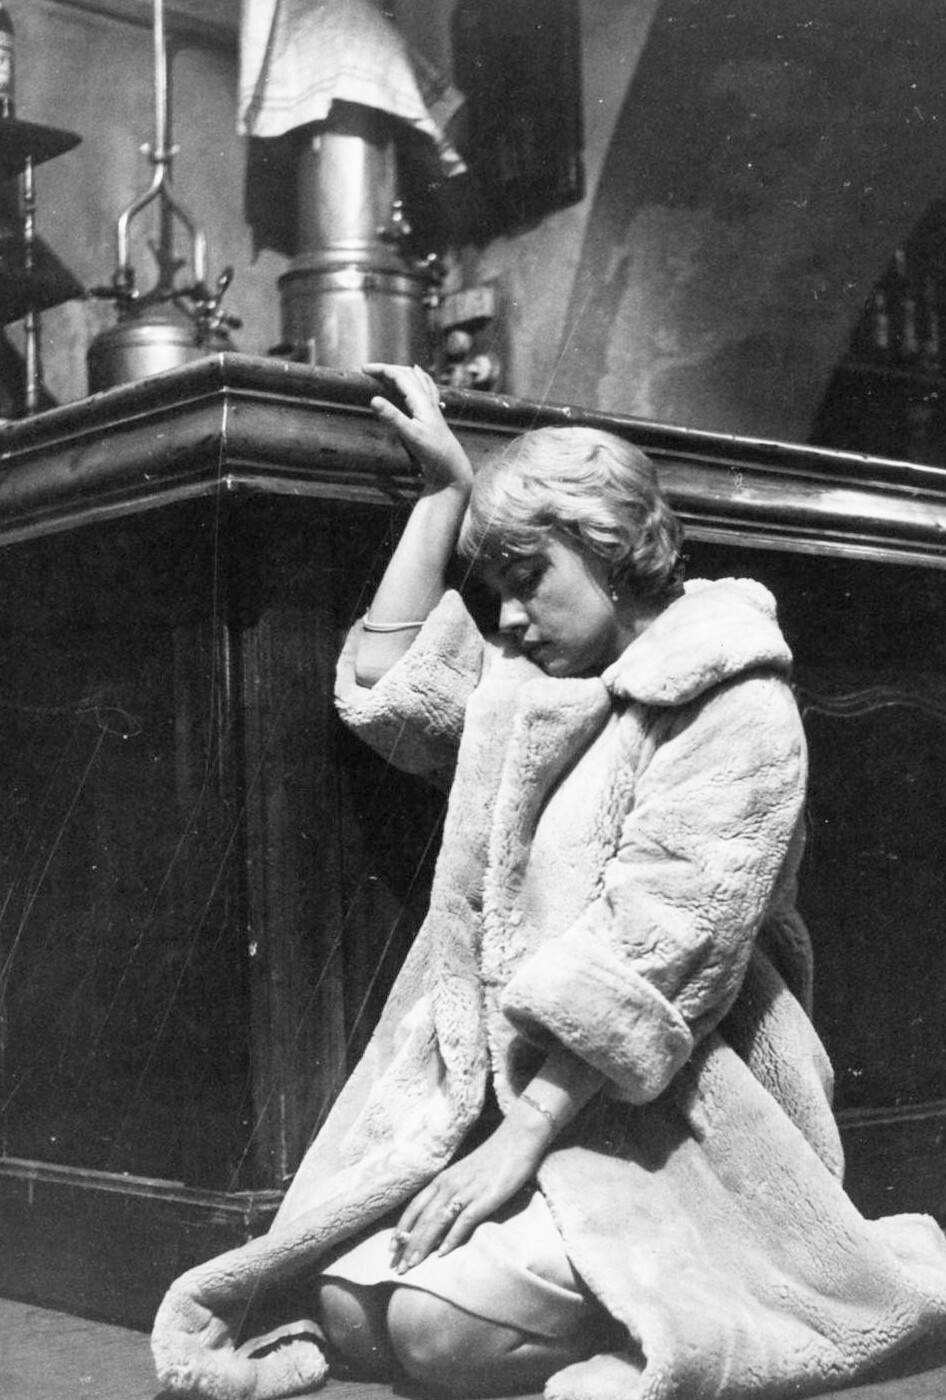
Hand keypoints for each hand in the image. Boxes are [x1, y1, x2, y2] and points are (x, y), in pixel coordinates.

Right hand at [364, 362, 473, 495]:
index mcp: (420, 400)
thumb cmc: (432, 451)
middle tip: (370, 370)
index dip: (381, 370)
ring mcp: (432, 406)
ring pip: (418, 379)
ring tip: (391, 370)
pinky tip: (421, 378)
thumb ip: (392, 417)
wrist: (451, 465)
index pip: (399, 376)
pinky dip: (420, 379)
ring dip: (402, 372)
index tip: (363, 369)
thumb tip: (373, 400)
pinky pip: (427, 388)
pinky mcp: (433, 414)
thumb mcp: (410, 434)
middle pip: (407, 374)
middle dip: (388, 369)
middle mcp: (427, 399)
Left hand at [389, 1113, 551, 1273]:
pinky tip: (443, 1254)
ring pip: (437, 1222)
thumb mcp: (465, 1174)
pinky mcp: (484, 1198)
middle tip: (398, 1267)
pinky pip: (463, 1221)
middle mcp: (449, 1185)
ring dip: (423, 1245)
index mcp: (442, 1179)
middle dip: (408, 1245)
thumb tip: (441, 1218)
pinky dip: (451, 1239)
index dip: (402, 1228)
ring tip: (412, 1265)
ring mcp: (466, 1191)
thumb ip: (452, 1192)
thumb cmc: (492, 1159)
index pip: (415, 1207)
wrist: (517, 1140)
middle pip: (422, 1219)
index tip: (391, 1249)